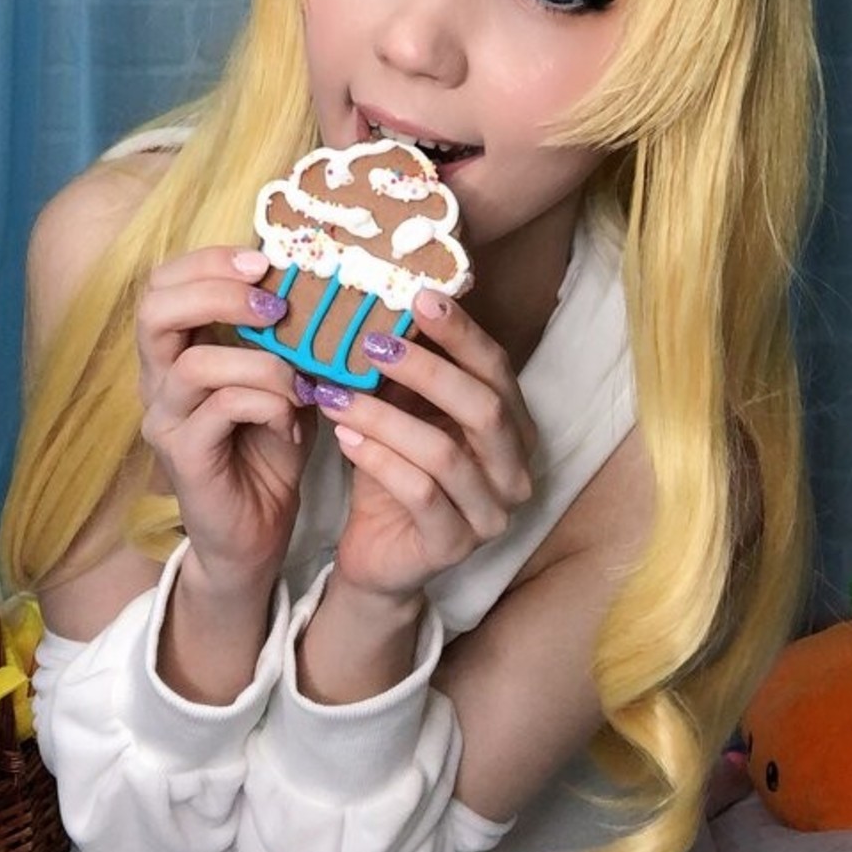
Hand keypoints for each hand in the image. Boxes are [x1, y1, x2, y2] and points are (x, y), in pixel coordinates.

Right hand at [136, 246, 313, 590]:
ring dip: (261, 363)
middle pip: (154, 308)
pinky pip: (220, 408)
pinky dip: (268, 404)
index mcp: (177, 351)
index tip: (265, 261)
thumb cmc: (269, 450)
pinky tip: (294, 424)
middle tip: (274, 304)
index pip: (164, 283)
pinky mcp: (183, 457)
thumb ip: (288, 338)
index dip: (209, 261)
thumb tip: (322, 285)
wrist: (258, 533)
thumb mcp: (285, 380)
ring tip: (300, 383)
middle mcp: (158, 380)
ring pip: (194, 362)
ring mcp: (165, 420)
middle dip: (219, 292)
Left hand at [310, 292, 536, 602]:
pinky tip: (344, 437)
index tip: (419, 297)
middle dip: (426, 369)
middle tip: (372, 342)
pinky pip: (420, 494)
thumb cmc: (394, 472)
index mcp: (513, 429)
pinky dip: (379, 459)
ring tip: (335, 392)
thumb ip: (406, 372)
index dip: (461, 333)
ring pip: (444, 453)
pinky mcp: (455, 546)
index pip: (497, 370)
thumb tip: (379, 301)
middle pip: (484, 408)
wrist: (378, 554)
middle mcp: (516, 471)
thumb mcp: (403, 413)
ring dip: (384, 416)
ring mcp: (491, 514)